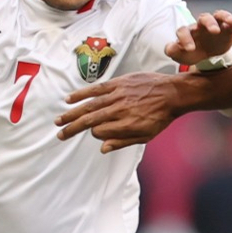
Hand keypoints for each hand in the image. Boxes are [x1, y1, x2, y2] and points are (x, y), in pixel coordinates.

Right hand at [57, 72, 178, 151]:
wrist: (173, 93)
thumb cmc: (161, 117)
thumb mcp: (146, 136)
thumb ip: (123, 142)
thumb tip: (102, 149)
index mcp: (126, 125)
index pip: (100, 133)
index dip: (95, 135)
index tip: (96, 134)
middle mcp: (119, 111)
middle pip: (89, 121)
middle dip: (72, 128)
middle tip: (59, 135)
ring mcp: (118, 96)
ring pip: (89, 106)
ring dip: (72, 114)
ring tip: (59, 120)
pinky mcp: (118, 83)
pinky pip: (96, 89)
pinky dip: (81, 94)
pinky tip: (69, 99)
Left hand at [164, 9, 231, 66]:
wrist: (206, 54)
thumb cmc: (192, 52)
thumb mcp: (181, 55)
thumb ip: (173, 51)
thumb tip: (170, 49)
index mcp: (188, 32)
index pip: (183, 31)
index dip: (185, 38)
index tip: (190, 49)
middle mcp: (201, 25)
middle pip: (203, 18)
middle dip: (209, 23)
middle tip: (214, 31)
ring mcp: (215, 25)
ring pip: (218, 16)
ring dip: (225, 17)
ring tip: (231, 22)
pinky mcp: (227, 29)